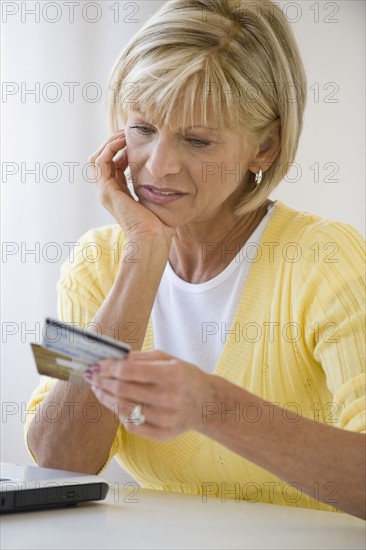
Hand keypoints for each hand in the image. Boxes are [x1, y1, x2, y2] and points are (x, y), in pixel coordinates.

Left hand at [84, 350, 212, 440]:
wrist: (207, 403)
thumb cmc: (185, 377)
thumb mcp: (167, 359)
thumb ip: (139, 358)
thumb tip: (112, 359)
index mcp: (170, 374)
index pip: (128, 371)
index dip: (108, 367)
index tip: (97, 365)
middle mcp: (168, 397)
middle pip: (122, 390)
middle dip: (102, 381)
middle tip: (92, 376)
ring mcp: (165, 418)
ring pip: (123, 409)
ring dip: (105, 398)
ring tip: (98, 389)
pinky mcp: (163, 434)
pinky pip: (131, 425)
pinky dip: (119, 413)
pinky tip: (114, 403)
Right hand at [88, 130, 175, 242]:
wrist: (153, 239)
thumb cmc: (160, 226)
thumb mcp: (157, 200)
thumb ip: (156, 188)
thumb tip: (170, 177)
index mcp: (118, 194)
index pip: (112, 165)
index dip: (121, 150)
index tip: (135, 140)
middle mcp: (108, 192)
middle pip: (101, 160)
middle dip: (113, 144)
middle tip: (128, 133)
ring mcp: (105, 192)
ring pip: (97, 158)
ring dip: (110, 143)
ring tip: (125, 134)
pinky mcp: (107, 190)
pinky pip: (101, 161)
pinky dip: (110, 148)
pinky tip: (124, 141)